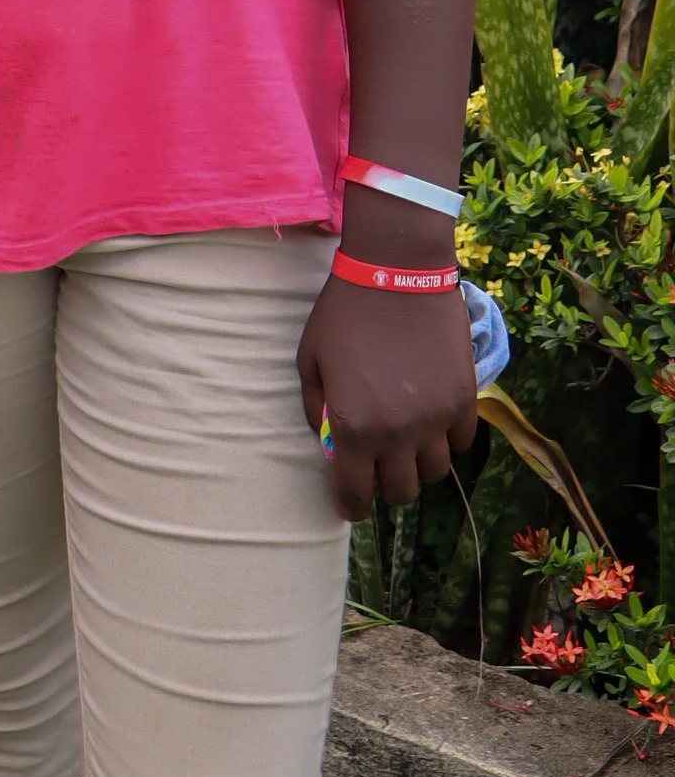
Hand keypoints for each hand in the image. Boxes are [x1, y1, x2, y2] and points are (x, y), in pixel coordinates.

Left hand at [297, 275, 477, 520]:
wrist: (398, 271)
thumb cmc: (344, 313)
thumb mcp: (310, 359)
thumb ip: (317, 407)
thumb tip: (329, 439)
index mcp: (355, 428)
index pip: (355, 495)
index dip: (350, 506)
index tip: (350, 504)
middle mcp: (398, 434)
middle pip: (400, 492)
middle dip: (385, 485)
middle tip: (378, 465)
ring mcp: (437, 419)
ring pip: (433, 472)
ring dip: (417, 462)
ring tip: (407, 440)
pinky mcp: (465, 400)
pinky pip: (462, 442)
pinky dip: (447, 438)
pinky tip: (433, 419)